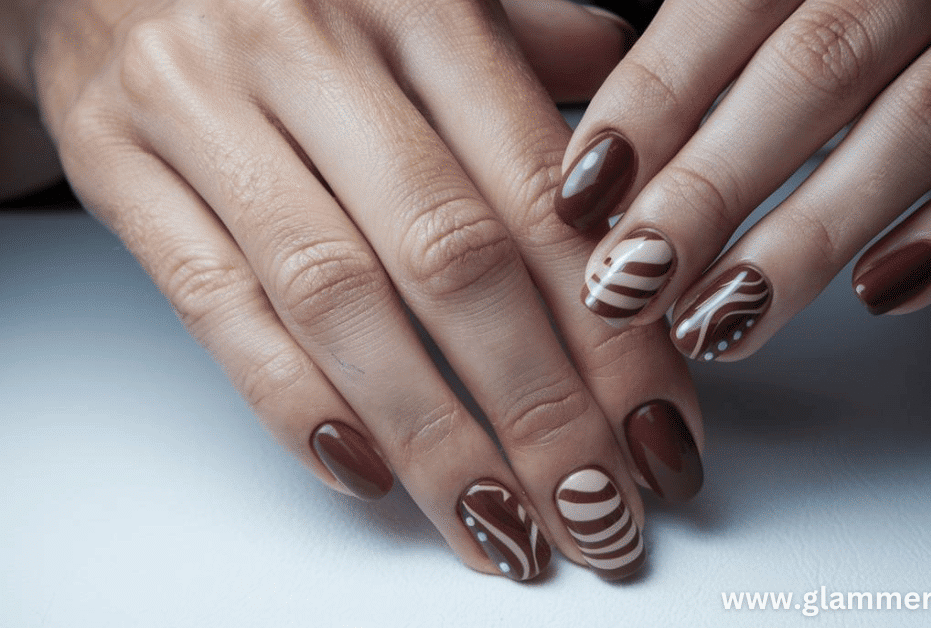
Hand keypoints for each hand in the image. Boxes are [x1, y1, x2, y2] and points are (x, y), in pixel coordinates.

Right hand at [3, 0, 704, 579]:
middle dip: (539, 407)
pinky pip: (211, 301)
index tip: (656, 428)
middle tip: (595, 507)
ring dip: (432, 434)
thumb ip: (533, 60)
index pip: (542, 195)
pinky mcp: (118, 163)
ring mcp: (206, 106)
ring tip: (499, 523)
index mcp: (422, 4)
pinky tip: (367, 471)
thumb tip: (639, 154)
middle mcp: (317, 49)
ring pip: (339, 297)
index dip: (611, 330)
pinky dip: (291, 399)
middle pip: (452, 258)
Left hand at [558, 0, 930, 359]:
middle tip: (631, 281)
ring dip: (815, 230)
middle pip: (819, 65)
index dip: (652, 100)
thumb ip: (731, 38)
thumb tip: (610, 154)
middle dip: (713, 185)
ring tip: (724, 317)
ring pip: (930, 119)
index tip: (584, 195)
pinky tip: (885, 289)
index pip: (734, 1)